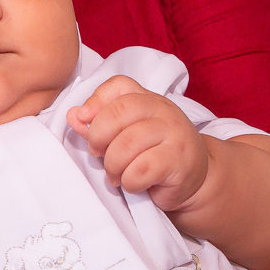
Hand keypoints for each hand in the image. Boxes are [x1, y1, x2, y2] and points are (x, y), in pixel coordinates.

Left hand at [66, 75, 208, 211]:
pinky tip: (133, 184)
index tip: (83, 120)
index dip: (96, 101)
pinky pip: (141, 169)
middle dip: (98, 136)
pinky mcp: (178, 160)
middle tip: (98, 154)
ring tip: (116, 175)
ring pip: (127, 143)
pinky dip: (129, 181)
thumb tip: (74, 115)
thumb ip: (99, 125)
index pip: (119, 85)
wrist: (195, 178)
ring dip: (113, 165)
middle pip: (119, 111)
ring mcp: (174, 133)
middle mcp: (162, 110)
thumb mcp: (125, 136)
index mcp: (147, 99)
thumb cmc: (154, 155)